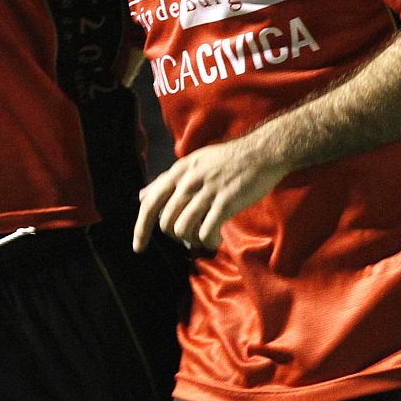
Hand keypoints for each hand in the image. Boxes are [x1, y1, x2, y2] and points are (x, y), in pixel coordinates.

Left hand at [133, 137, 284, 253]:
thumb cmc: (228, 159)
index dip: (140, 228)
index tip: (139, 247)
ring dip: (192, 240)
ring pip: (183, 229)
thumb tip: (141, 196)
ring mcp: (206, 192)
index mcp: (179, 171)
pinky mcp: (225, 203)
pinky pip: (206, 232)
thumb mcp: (192, 162)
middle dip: (175, 236)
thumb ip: (167, 181)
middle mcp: (188, 181)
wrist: (261, 152)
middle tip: (191, 235)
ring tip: (204, 236)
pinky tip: (216, 240)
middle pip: (166, 222)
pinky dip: (208, 242)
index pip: (150, 204)